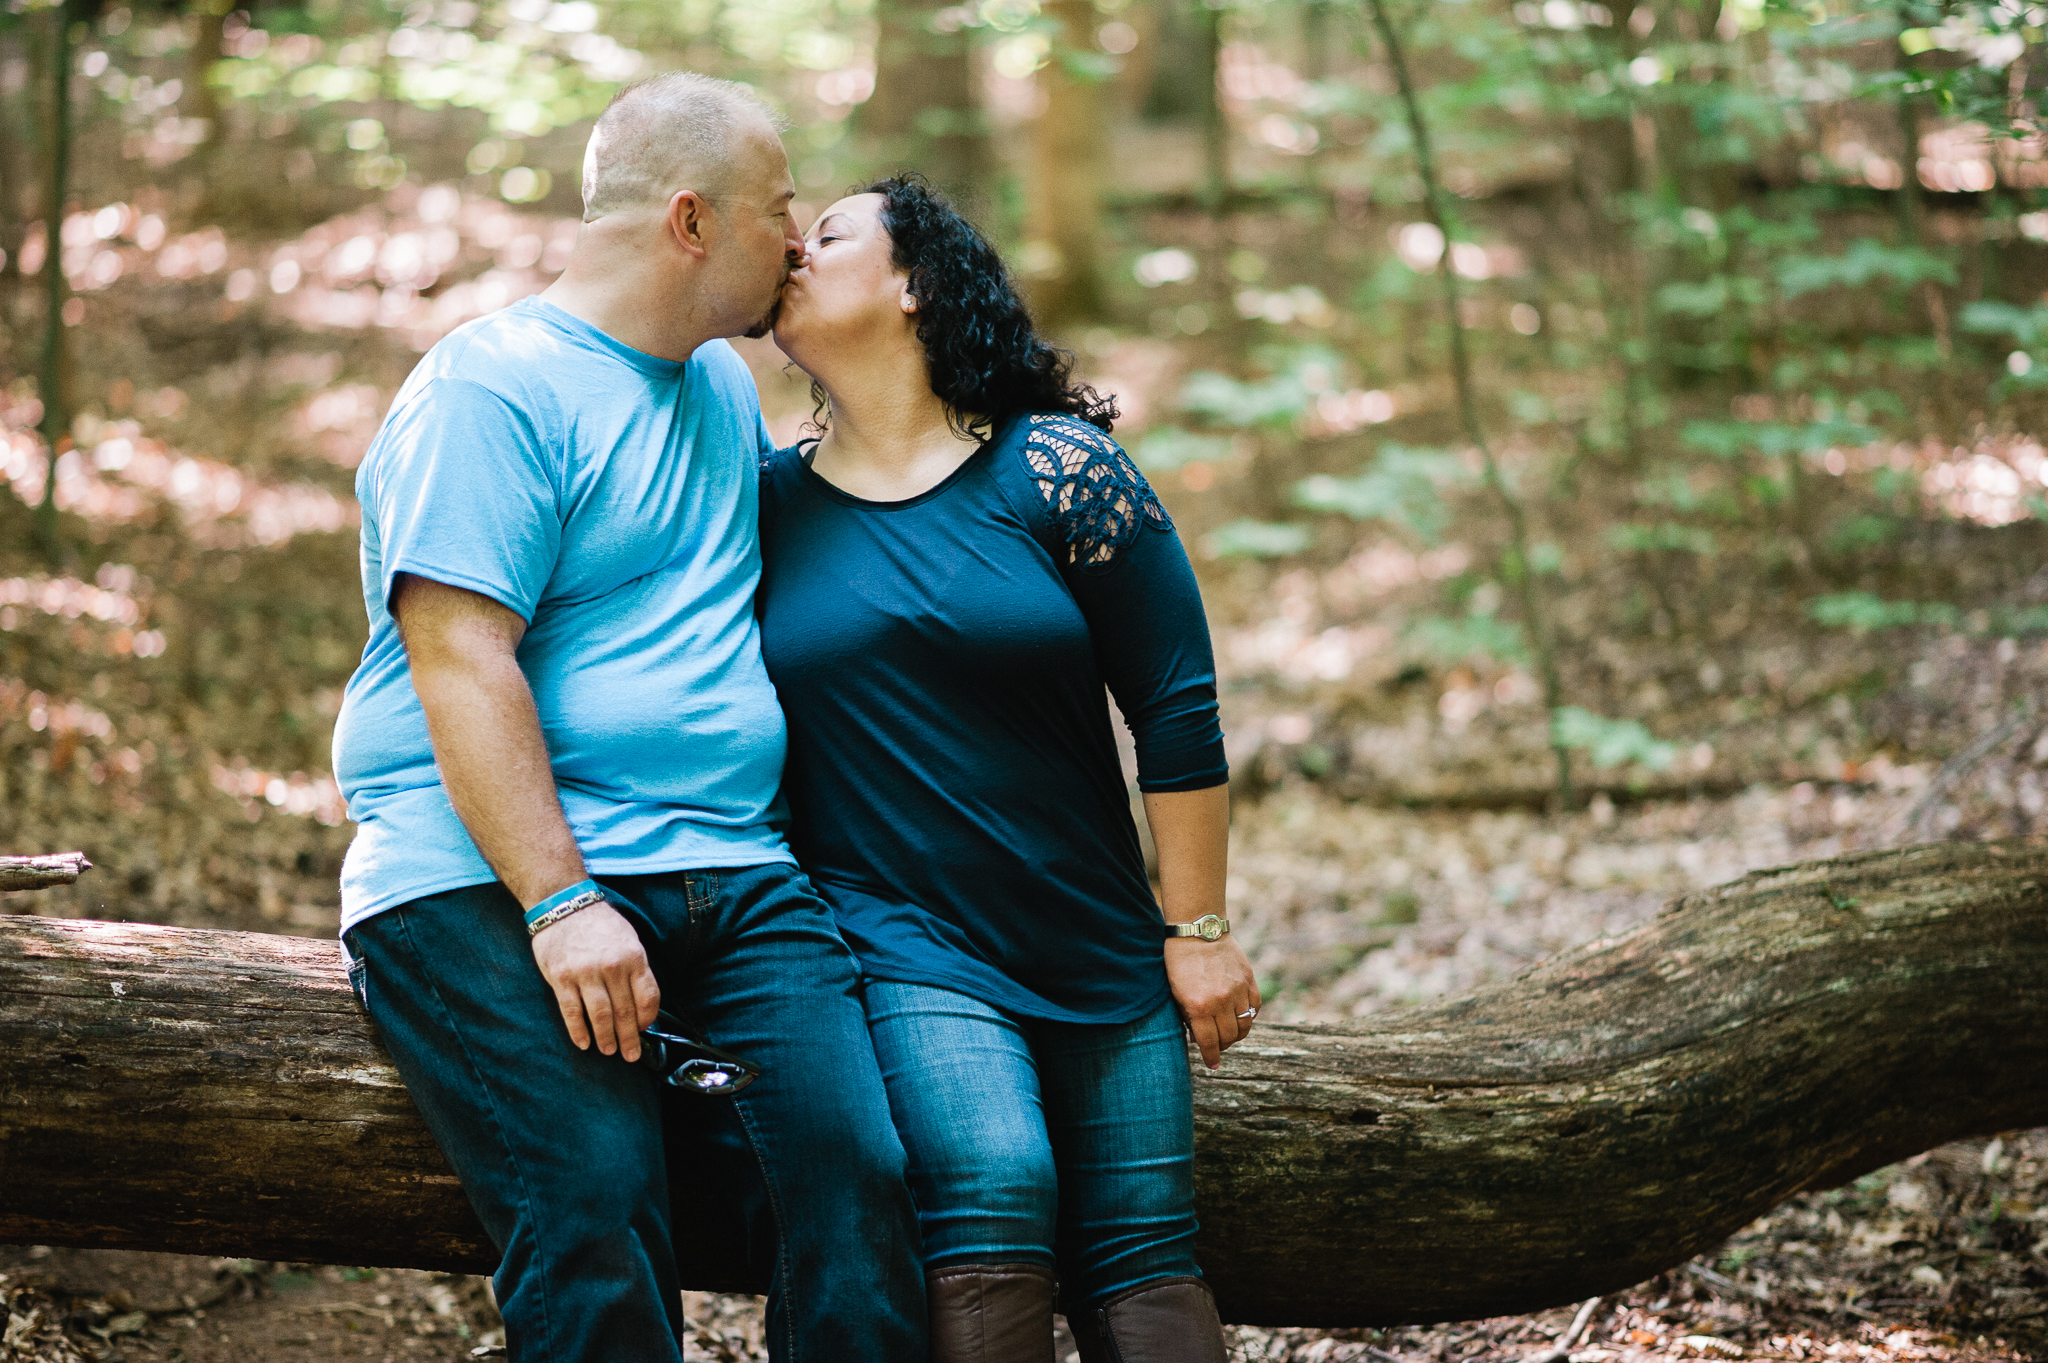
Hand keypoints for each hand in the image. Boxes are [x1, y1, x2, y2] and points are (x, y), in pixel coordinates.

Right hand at [530, 901, 660, 1061]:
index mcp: (633, 957)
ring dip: (606, 1038)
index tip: (645, 1030)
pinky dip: (579, 1031)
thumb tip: (642, 1003)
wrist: (564, 904)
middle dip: (629, 1038)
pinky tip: (584, 1043)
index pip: (648, 997)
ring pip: (600, 1016)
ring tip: (609, 1051)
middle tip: (630, 1055)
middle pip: (625, 1011)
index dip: (648, 1019)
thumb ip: (636, 969)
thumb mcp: (629, 940)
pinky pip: (572, 1011)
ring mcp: (585, 973)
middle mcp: (612, 967)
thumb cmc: (600, 924)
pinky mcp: (561, 978)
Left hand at [1165, 936, 1259, 1069]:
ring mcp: (1237, 990)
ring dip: (1237, 1034)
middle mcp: (1220, 1001)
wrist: (1198, 929)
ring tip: (1228, 1033)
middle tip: (1217, 1045)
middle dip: (1222, 1046)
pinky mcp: (1249, 980)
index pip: (1209, 1043)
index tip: (1213, 1065)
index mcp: (1199, 1006)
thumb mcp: (1176, 992)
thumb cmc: (1179, 961)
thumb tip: (1199, 1038)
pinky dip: (1249, 1016)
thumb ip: (1188, 1017)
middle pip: (1229, 1037)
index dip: (1211, 1057)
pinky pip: (1255, 1008)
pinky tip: (1239, 1016)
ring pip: (1245, 1025)